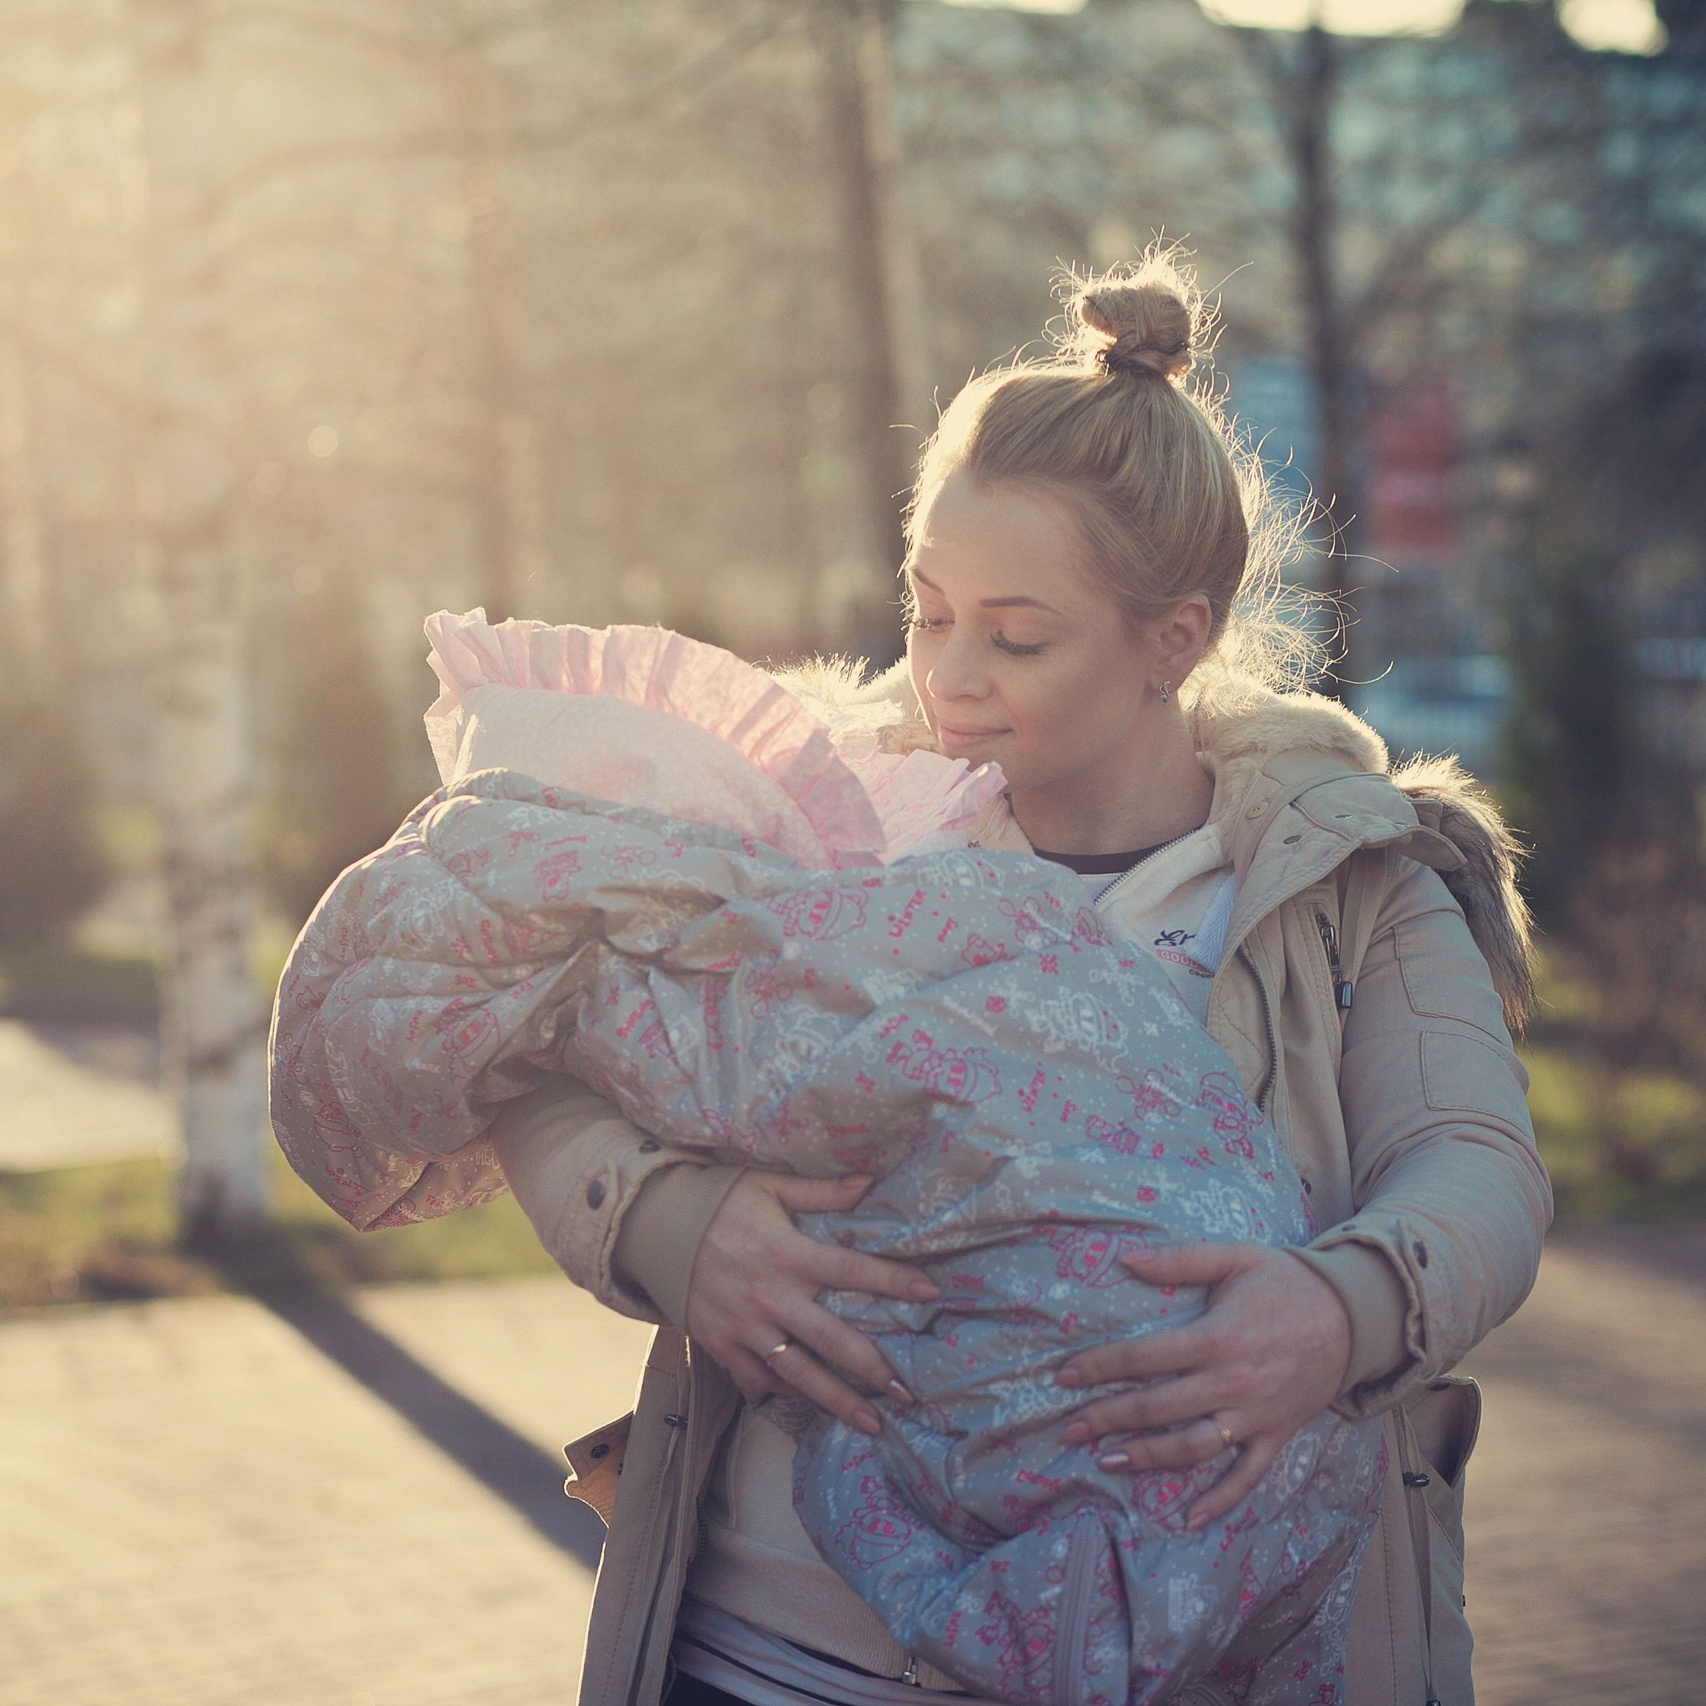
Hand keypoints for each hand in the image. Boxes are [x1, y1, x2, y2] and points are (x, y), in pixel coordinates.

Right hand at [684, 1169, 938, 1437]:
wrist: (655, 1230)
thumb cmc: (720, 1203)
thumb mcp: (769, 1186)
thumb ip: (820, 1190)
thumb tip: (869, 1181)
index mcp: (788, 1253)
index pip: (852, 1270)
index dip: (892, 1282)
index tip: (931, 1294)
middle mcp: (771, 1297)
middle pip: (832, 1340)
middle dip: (872, 1368)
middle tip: (908, 1391)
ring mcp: (746, 1328)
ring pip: (799, 1374)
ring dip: (837, 1400)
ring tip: (872, 1423)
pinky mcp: (723, 1346)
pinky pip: (761, 1379)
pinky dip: (788, 1395)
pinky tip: (815, 1407)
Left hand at [1055, 1242, 1352, 1530]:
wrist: (1353, 1317)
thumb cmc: (1286, 1282)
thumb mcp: (1235, 1257)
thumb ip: (1180, 1260)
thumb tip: (1125, 1258)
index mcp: (1216, 1337)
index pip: (1142, 1357)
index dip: (1098, 1367)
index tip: (1063, 1377)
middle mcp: (1232, 1382)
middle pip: (1158, 1408)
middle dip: (1108, 1419)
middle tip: (1069, 1430)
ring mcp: (1255, 1415)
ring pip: (1194, 1448)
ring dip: (1149, 1458)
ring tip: (1108, 1462)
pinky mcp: (1276, 1436)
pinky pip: (1246, 1477)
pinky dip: (1220, 1502)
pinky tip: (1187, 1519)